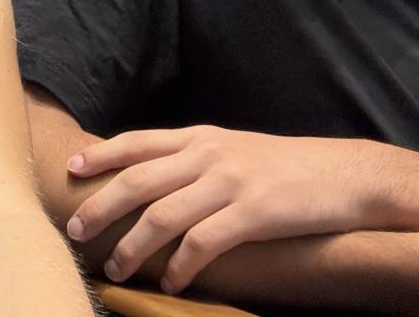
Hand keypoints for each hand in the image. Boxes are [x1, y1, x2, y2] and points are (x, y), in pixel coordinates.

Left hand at [64, 126, 382, 293]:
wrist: (348, 173)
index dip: (100, 155)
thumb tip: (151, 177)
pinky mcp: (254, 213)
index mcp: (200, 137)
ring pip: (162, 215)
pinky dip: (181, 265)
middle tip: (77, 232)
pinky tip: (171, 282)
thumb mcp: (233, 148)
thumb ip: (194, 158)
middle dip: (101, 206)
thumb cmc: (286, 166)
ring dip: (133, 246)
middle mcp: (208, 155)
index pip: (137, 142)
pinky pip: (204, 243)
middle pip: (138, 180)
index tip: (70, 169)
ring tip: (115, 268)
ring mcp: (230, 182)